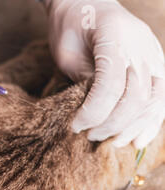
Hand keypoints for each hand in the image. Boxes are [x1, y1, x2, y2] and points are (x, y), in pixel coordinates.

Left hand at [46, 0, 164, 147]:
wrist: (86, 4)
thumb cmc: (70, 28)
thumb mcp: (67, 54)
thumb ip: (85, 80)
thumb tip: (96, 115)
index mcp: (115, 38)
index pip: (110, 85)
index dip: (93, 111)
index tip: (76, 125)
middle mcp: (141, 46)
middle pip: (136, 97)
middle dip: (112, 124)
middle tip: (90, 135)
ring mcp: (154, 55)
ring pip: (154, 101)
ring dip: (132, 127)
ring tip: (111, 141)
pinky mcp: (157, 64)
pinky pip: (161, 98)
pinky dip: (151, 122)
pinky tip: (137, 139)